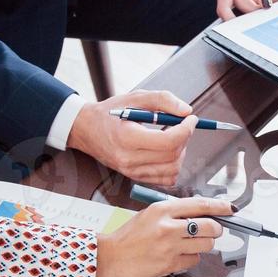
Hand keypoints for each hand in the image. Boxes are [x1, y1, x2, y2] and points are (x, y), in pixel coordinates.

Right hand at [67, 88, 196, 186]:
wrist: (86, 129)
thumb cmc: (110, 112)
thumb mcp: (135, 98)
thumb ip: (162, 100)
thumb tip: (187, 111)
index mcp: (127, 138)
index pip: (168, 141)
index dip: (186, 130)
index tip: (191, 119)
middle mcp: (128, 159)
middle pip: (172, 156)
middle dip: (185, 138)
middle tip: (183, 125)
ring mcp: (131, 171)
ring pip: (172, 170)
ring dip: (181, 153)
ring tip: (174, 137)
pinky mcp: (135, 177)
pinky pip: (165, 179)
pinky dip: (173, 166)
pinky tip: (167, 151)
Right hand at [96, 196, 230, 276]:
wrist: (111, 257)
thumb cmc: (129, 236)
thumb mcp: (149, 214)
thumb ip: (175, 212)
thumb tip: (203, 214)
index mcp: (162, 209)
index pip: (200, 205)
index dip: (220, 207)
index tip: (230, 208)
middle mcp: (168, 226)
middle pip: (210, 226)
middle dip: (216, 229)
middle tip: (212, 230)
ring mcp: (170, 246)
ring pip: (206, 245)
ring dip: (203, 245)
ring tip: (189, 244)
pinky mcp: (170, 264)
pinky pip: (194, 260)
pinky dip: (191, 258)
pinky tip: (178, 255)